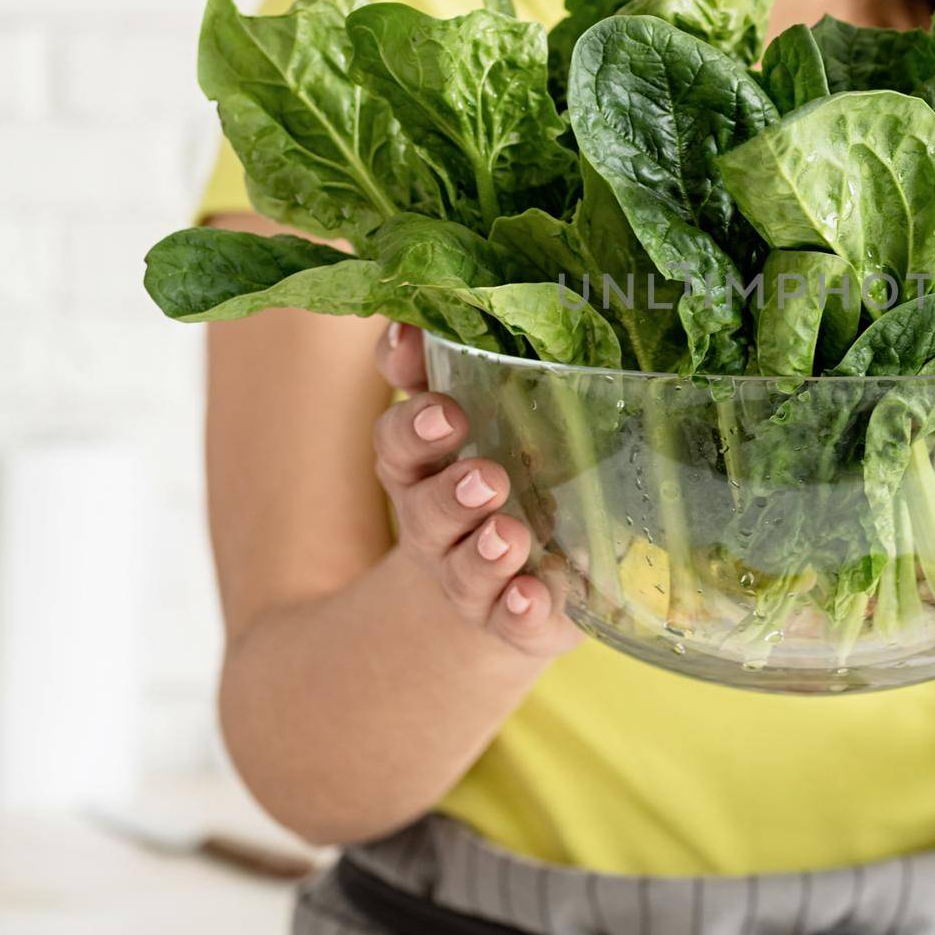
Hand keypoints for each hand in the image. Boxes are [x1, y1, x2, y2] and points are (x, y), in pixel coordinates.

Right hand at [373, 321, 579, 660]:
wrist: (516, 592)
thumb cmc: (509, 480)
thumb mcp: (492, 419)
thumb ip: (466, 361)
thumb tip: (432, 312)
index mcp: (429, 466)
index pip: (402, 440)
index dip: (414, 423)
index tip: (443, 406)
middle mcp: (440, 524)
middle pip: (424, 506)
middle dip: (450, 491)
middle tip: (486, 477)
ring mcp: (474, 578)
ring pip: (464, 567)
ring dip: (483, 551)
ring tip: (509, 536)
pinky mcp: (515, 621)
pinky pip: (511, 622)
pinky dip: (518, 611)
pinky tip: (531, 599)